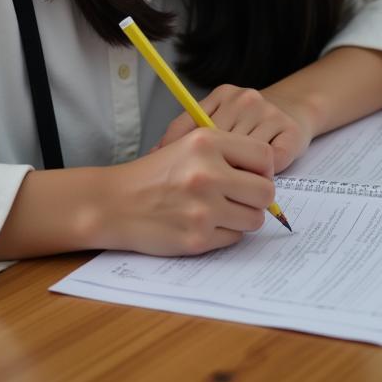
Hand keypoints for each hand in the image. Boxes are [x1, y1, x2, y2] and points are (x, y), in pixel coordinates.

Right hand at [103, 128, 275, 255]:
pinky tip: (202, 223)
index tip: (252, 176)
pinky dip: (223, 233)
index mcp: (206, 142)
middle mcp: (207, 173)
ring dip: (242, 218)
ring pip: (254, 219)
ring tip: (218, 211)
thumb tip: (267, 175)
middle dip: (257, 198)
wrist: (114, 202)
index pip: (264, 157)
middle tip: (239, 198)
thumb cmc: (154, 174)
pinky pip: (234, 238)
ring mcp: (203, 208)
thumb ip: (227, 153)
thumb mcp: (187, 145)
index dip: (263, 169)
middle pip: (266, 192)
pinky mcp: (197, 237)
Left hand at [156, 84, 311, 173]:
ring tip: (234, 186)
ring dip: (240, 175)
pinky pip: (272, 161)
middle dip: (211, 169)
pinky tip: (261, 176)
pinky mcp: (291, 130)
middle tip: (203, 189)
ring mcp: (269, 112)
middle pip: (219, 143)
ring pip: (246, 155)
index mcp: (222, 94)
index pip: (192, 124)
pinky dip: (265, 174)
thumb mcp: (219, 117)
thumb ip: (190, 132)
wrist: (296, 107)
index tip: (170, 174)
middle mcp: (245, 98)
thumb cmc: (250, 122)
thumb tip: (154, 155)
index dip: (177, 151)